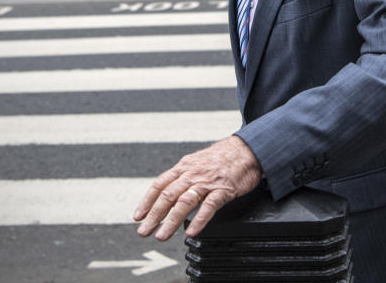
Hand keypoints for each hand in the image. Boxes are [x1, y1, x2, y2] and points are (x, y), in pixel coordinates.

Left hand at [133, 136, 261, 240]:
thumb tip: (168, 191)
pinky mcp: (223, 189)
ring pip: (184, 202)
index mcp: (184, 167)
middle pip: (168, 195)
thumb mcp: (197, 162)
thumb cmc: (223, 158)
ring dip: (171, 221)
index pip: (160, 184)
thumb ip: (183, 176)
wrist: (247, 149)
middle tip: (144, 231)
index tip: (138, 216)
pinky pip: (209, 206)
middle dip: (154, 215)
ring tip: (162, 235)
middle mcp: (192, 174)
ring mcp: (207, 182)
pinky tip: (192, 231)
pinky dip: (199, 220)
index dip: (147, 201)